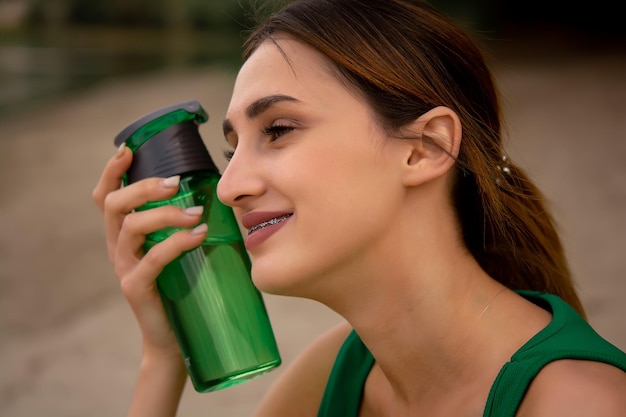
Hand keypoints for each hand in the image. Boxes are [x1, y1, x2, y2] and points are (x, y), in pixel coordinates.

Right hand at [92, 144, 207, 357]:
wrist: (174, 339)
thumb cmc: (181, 289)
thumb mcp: (177, 251)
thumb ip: (181, 226)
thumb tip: (210, 194)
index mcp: (124, 236)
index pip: (107, 197)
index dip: (112, 172)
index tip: (128, 148)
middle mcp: (117, 248)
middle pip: (114, 205)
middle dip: (142, 187)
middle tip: (174, 184)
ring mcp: (124, 268)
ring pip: (131, 227)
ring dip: (165, 213)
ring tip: (196, 213)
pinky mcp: (136, 288)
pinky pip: (153, 258)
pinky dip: (177, 242)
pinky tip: (199, 235)